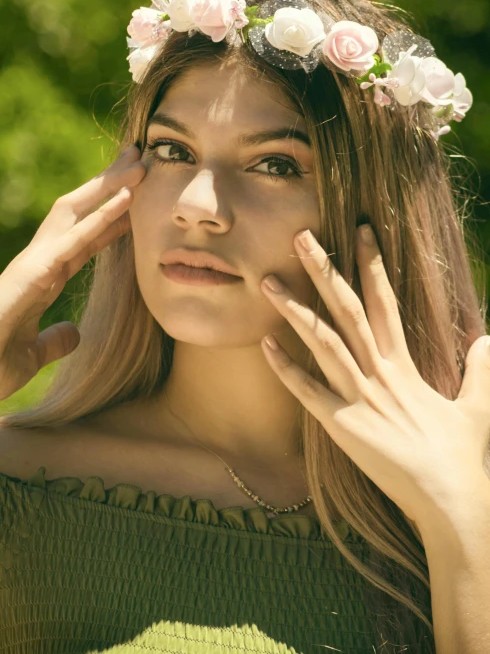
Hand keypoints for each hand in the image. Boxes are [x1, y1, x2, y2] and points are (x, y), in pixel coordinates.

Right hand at [0, 144, 144, 403]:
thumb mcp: (34, 354)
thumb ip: (55, 341)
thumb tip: (72, 334)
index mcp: (44, 278)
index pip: (85, 239)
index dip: (110, 218)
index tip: (137, 199)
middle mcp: (41, 261)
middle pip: (82, 213)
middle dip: (111, 184)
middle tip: (141, 159)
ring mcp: (36, 261)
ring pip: (78, 212)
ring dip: (110, 186)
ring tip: (140, 163)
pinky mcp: (34, 271)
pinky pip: (76, 238)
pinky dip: (102, 216)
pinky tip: (126, 198)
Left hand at [260, 224, 489, 529]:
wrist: (450, 500)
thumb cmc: (462, 457)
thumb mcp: (478, 407)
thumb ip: (481, 370)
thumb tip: (488, 340)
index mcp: (405, 364)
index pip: (384, 302)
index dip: (372, 264)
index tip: (360, 231)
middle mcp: (378, 372)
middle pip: (346, 310)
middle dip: (325, 270)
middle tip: (300, 235)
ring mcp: (358, 397)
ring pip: (322, 342)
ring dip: (294, 310)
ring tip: (268, 281)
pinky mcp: (342, 426)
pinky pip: (308, 392)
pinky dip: (286, 368)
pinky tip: (264, 344)